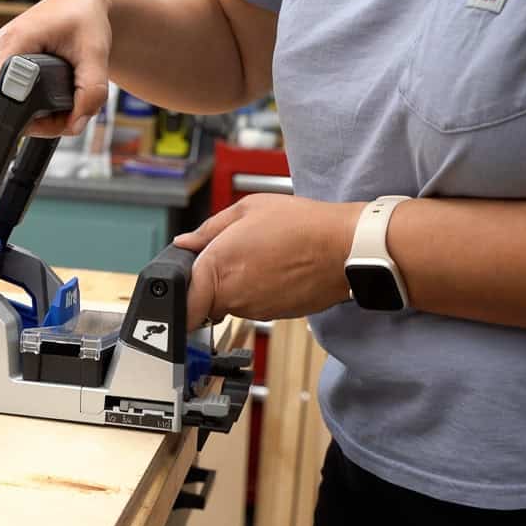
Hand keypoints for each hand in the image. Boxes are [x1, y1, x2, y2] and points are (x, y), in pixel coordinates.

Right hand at [0, 0, 113, 136]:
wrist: (79, 5)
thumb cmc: (85, 20)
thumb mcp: (96, 53)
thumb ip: (91, 91)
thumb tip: (76, 124)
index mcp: (15, 40)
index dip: (27, 116)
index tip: (57, 117)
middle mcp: (0, 47)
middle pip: (7, 104)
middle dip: (42, 118)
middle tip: (72, 108)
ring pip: (11, 103)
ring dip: (41, 112)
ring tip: (66, 95)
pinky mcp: (3, 62)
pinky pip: (13, 95)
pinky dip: (36, 102)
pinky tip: (55, 91)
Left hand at [174, 193, 364, 327]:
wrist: (344, 248)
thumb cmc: (301, 224)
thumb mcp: (247, 209)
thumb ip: (209, 229)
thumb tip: (185, 242)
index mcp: (218, 267)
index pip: (184, 304)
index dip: (180, 297)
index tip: (183, 289)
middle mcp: (233, 296)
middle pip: (206, 302)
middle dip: (211, 285)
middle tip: (232, 259)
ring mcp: (255, 309)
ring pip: (232, 303)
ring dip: (238, 286)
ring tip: (261, 259)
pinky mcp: (275, 316)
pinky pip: (256, 306)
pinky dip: (260, 291)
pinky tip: (276, 270)